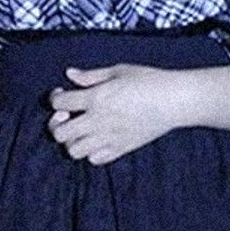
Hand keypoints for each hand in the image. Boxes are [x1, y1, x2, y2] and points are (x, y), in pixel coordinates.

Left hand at [46, 64, 179, 164]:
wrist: (174, 101)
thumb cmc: (149, 81)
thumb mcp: (118, 71)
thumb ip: (91, 76)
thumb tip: (70, 75)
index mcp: (96, 98)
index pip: (59, 103)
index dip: (55, 98)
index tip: (63, 94)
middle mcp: (98, 121)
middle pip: (59, 133)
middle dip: (57, 124)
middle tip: (68, 116)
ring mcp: (109, 138)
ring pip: (73, 151)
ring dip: (72, 140)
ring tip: (81, 130)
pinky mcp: (121, 149)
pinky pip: (94, 159)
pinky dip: (91, 152)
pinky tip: (97, 139)